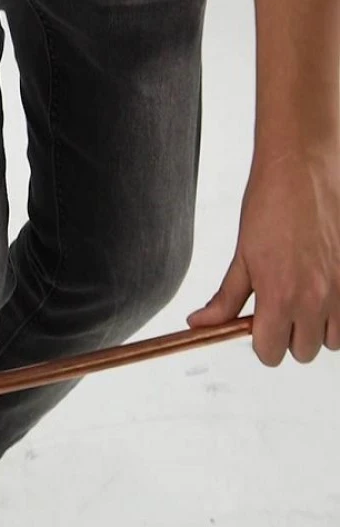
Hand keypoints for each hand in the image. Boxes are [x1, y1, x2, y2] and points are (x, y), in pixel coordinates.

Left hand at [187, 144, 339, 365]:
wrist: (302, 172)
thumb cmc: (270, 206)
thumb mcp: (241, 256)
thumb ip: (225, 298)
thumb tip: (200, 323)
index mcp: (280, 296)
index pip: (270, 353)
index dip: (258, 342)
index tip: (254, 325)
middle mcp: (316, 300)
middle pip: (301, 352)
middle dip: (285, 336)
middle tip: (274, 308)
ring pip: (330, 341)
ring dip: (313, 328)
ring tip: (299, 298)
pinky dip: (335, 315)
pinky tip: (320, 291)